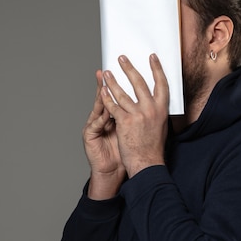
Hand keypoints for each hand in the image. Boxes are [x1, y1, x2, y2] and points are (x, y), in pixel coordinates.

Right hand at [83, 71, 125, 198]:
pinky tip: (104, 106)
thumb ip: (136, 116)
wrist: (114, 170)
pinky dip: (100, 115)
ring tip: (103, 81)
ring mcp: (94, 126)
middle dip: (108, 83)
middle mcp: (101, 119)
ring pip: (97, 107)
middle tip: (109, 70)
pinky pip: (95, 123)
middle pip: (104, 98)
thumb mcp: (133, 130)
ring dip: (101, 94)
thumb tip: (151, 102)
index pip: (115, 97)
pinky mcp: (89, 135)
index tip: (123, 71)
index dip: (118, 84)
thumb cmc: (126, 151)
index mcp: (113, 116)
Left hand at [101, 54, 168, 177]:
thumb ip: (156, 111)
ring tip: (106, 73)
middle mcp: (151, 110)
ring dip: (112, 81)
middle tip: (122, 59)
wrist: (147, 163)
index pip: (162, 83)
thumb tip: (154, 101)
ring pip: (122, 93)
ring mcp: (137, 115)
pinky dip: (106, 98)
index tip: (152, 58)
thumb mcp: (161, 126)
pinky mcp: (125, 122)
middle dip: (129, 68)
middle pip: (139, 82)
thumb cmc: (153, 147)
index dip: (157, 69)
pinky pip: (113, 106)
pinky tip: (102, 91)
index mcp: (162, 109)